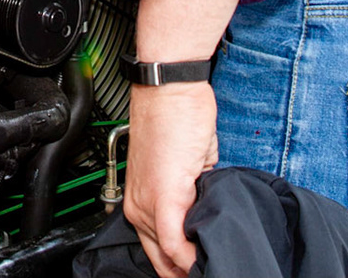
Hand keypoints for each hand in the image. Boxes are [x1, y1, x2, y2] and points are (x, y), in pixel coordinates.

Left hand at [123, 80, 218, 277]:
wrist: (170, 88)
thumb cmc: (175, 117)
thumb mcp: (185, 167)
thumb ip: (191, 196)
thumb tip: (205, 216)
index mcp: (139, 201)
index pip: (158, 251)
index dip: (180, 266)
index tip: (199, 269)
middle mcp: (137, 206)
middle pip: (160, 260)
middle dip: (183, 272)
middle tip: (205, 272)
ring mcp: (147, 203)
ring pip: (166, 256)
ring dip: (190, 264)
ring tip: (210, 265)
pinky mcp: (164, 196)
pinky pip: (173, 242)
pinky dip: (188, 255)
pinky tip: (201, 258)